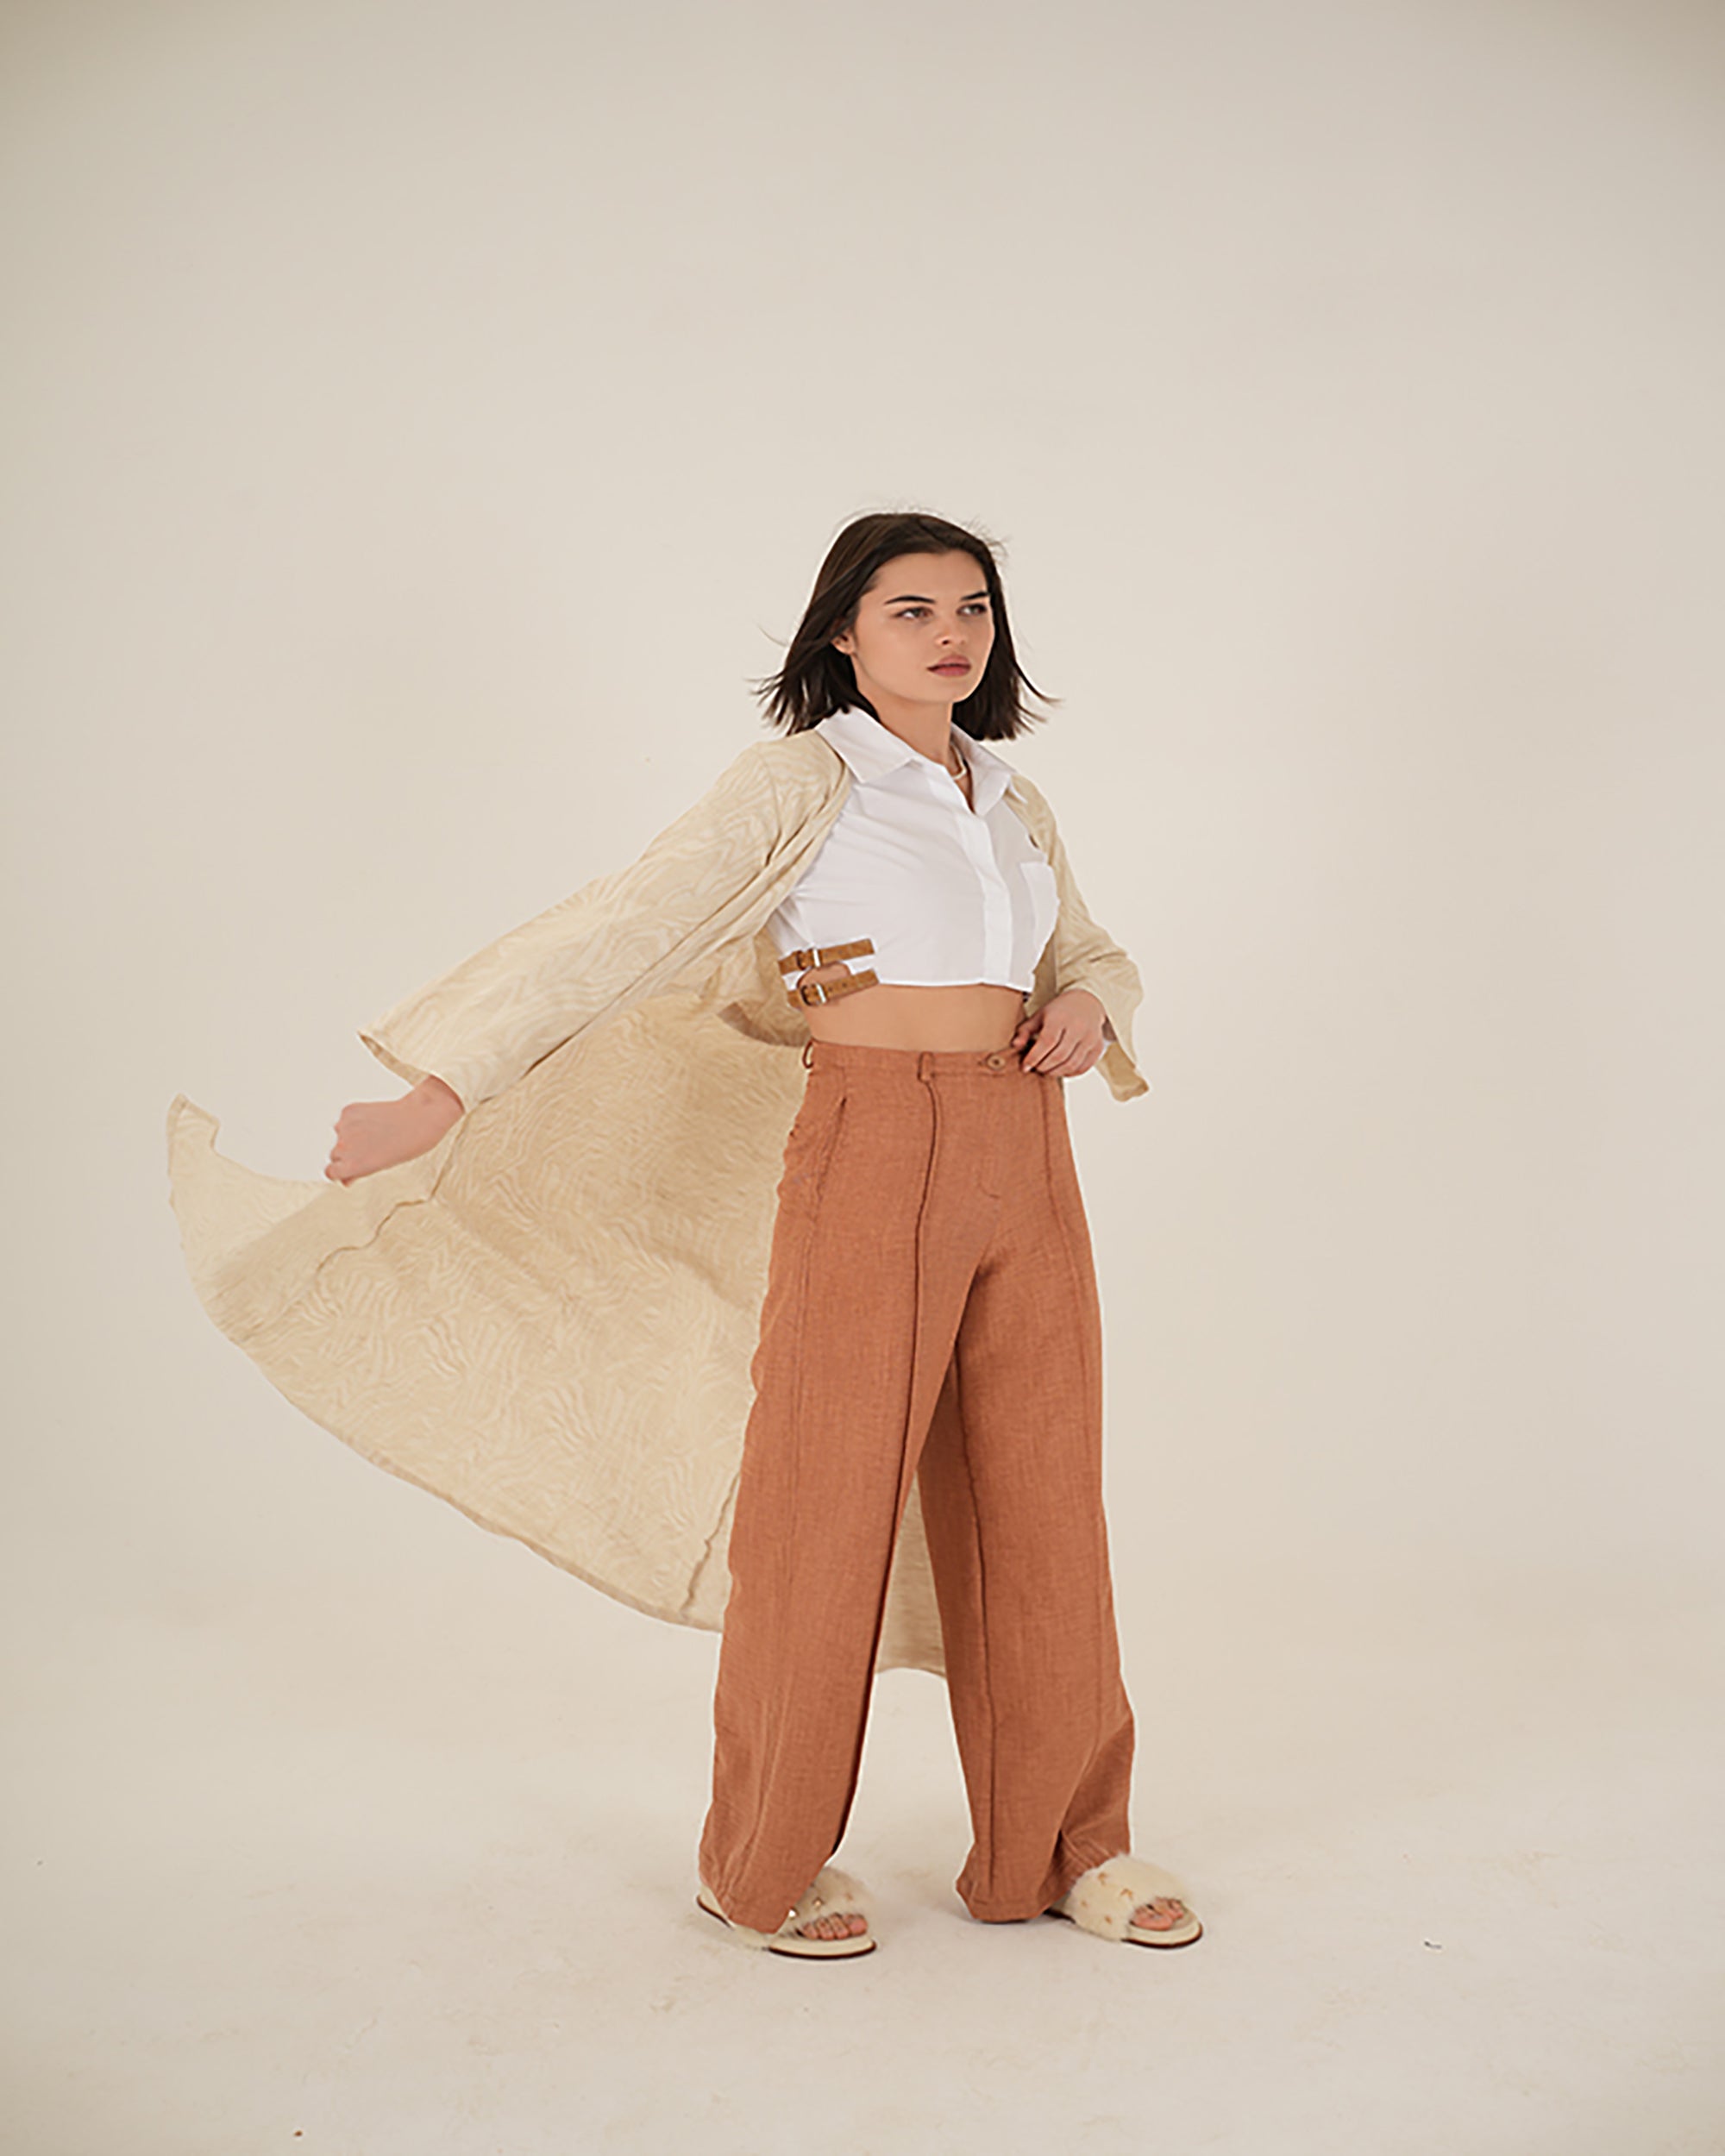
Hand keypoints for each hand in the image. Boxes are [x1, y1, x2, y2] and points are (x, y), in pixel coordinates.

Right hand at [325, 1076, 463, 1183]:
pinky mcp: (349, 1110)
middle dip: (347, 1152)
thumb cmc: (408, 1145)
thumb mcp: (382, 1165)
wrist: (420, 1118)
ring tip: (375, 1132)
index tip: (347, 1167)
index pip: (330, 1172)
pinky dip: (355, 1118)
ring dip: (351, 1134)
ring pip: (340, 1133)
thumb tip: (345, 1179)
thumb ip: (359, 1172)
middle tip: (369, 1148)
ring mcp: (345, 1127)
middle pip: (335, 1153)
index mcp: (351, 1165)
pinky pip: (346, 1118)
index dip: (340, 1170)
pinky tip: (373, 1119)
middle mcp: (344, 1147)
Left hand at [1010, 989, 1110, 1077]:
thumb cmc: (1059, 1011)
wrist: (1087, 1003)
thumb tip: (1014, 1046)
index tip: (1025, 1067)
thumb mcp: (1039, 1016)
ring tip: (1046, 1070)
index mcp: (1061, 1017)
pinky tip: (1060, 1070)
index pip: (1047, 1042)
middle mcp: (1078, 1027)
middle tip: (1035, 1068)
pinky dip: (1069, 1073)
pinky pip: (1083, 1067)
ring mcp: (1090, 1038)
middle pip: (1059, 1056)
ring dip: (1055, 1072)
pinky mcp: (1097, 1047)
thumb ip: (1025, 1031)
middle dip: (1043, 1067)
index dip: (1034, 1057)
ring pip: (1071, 1064)